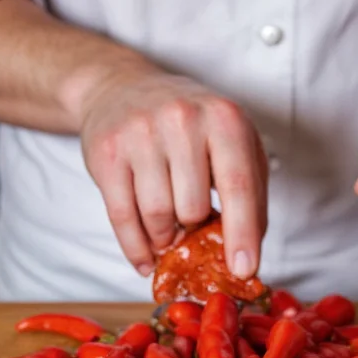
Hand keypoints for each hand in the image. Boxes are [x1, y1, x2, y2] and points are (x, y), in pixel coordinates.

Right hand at [78, 68, 267, 277]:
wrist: (123, 87)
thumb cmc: (189, 126)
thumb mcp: (232, 143)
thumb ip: (249, 193)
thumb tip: (247, 255)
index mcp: (224, 118)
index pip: (238, 186)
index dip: (243, 234)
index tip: (244, 270)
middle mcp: (183, 119)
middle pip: (193, 209)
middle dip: (194, 228)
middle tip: (190, 223)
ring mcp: (141, 133)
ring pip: (158, 217)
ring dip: (165, 237)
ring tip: (168, 230)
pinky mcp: (107, 152)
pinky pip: (122, 218)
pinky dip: (136, 249)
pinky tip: (146, 259)